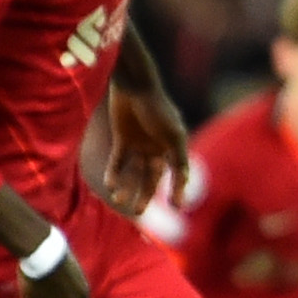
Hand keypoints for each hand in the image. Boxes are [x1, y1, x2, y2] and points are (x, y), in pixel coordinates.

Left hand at [104, 83, 190, 216]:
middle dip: (146, 195)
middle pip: (152, 178)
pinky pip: (118, 161)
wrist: (134, 85)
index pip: (178, 174)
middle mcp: (157, 148)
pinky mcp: (122, 138)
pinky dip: (114, 173)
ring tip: (119, 201)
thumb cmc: (157, 107)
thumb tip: (186, 178)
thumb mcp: (172, 132)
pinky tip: (111, 185)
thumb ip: (178, 155)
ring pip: (134, 173)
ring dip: (128, 187)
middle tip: (139, 213)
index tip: (177, 207)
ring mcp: (140, 144)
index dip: (178, 191)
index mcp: (173, 147)